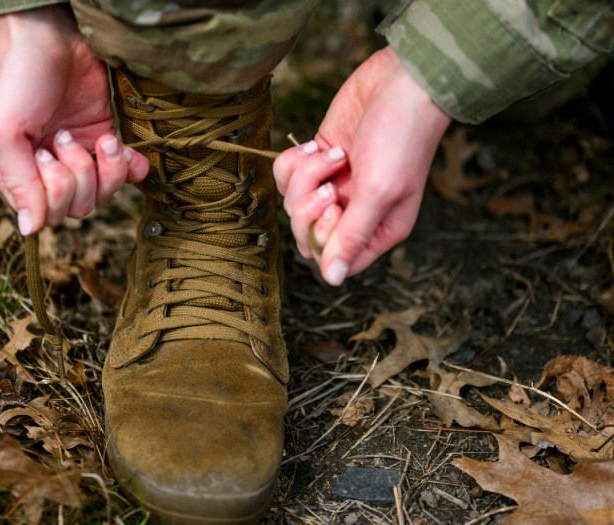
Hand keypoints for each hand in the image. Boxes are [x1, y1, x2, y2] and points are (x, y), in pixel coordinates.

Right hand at [0, 5, 148, 234]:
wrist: (52, 35)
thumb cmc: (18, 80)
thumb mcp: (4, 132)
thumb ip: (18, 183)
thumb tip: (29, 231)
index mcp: (13, 174)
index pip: (44, 215)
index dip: (53, 191)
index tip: (44, 152)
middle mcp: (45, 172)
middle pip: (75, 210)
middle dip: (78, 176)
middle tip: (65, 138)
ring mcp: (78, 157)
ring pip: (102, 196)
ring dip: (106, 169)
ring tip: (99, 137)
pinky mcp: (104, 140)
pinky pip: (127, 175)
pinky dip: (131, 167)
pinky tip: (124, 148)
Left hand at [273, 46, 449, 284]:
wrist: (402, 81)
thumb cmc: (401, 138)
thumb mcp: (380, 192)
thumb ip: (352, 236)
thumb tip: (333, 280)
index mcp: (378, 230)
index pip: (334, 260)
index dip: (322, 240)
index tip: (334, 208)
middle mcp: (354, 212)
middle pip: (306, 236)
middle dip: (308, 208)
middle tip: (329, 185)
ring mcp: (334, 185)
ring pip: (293, 203)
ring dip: (306, 177)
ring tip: (336, 155)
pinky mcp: (317, 160)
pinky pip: (286, 175)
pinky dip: (296, 160)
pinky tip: (320, 146)